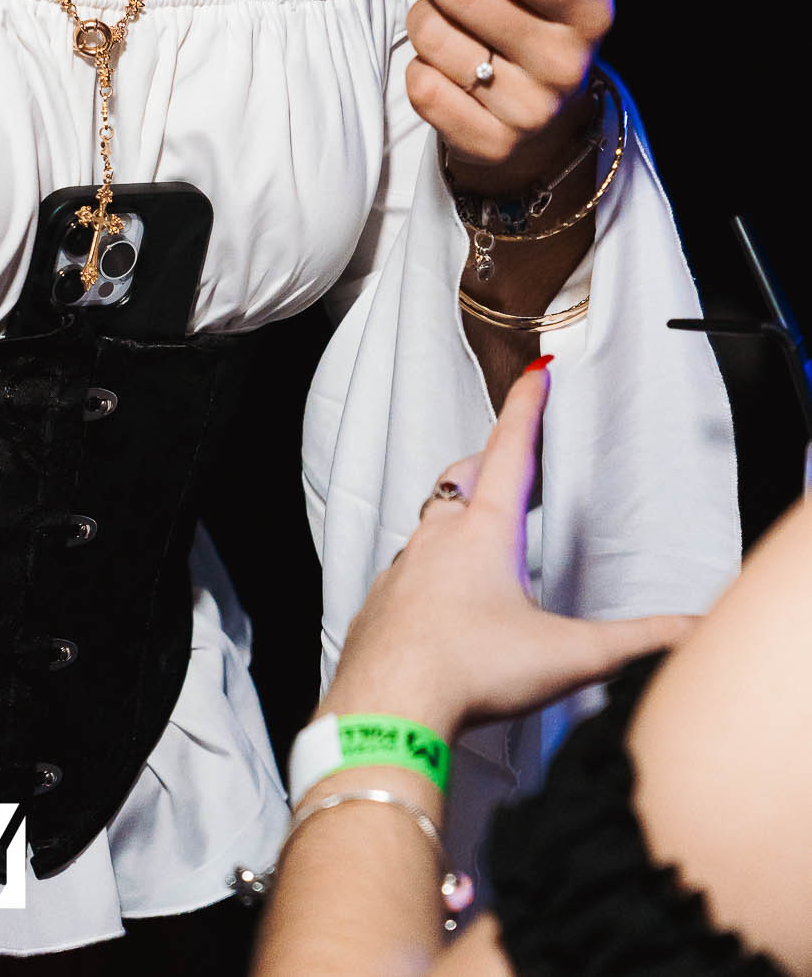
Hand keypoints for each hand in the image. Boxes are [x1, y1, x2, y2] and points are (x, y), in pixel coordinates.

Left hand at [323, 363, 695, 742]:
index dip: (527, 408)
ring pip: (432, 522)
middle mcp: (439, 537)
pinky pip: (408, 567)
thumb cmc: (470, 669)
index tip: (536, 372)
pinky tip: (445, 597)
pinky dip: (431, 567)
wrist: (387, 704)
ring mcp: (405, 566)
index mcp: (484, 532)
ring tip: (484, 531)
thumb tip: (691, 629)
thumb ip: (637, 641)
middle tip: (515, 460)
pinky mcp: (384, 600)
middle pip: (465, 478)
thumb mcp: (569, 655)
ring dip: (459, 516)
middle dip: (491, 460)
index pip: (511, 451)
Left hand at [407, 0, 612, 171]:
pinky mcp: (490, 144)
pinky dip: (418, 64)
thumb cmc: (539, 15)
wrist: (548, 115)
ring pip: (431, 35)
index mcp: (589, 10)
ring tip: (443, 14)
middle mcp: (566, 64)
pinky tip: (442, 61)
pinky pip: (421, 86)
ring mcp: (530, 111)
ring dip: (423, 13)